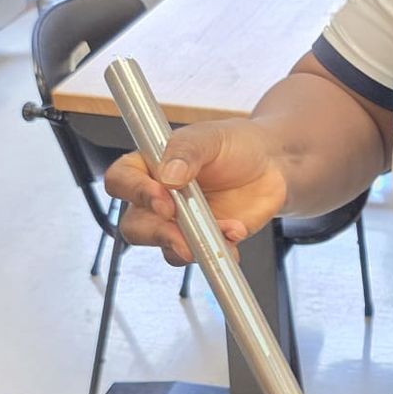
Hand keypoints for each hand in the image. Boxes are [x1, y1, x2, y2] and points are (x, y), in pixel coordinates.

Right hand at [105, 120, 288, 265]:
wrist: (271, 165)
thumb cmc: (234, 144)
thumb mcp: (211, 137)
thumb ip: (187, 151)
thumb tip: (168, 175)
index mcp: (149, 166)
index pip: (121, 180)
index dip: (135, 193)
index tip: (163, 200)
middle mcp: (158, 199)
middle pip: (135, 226)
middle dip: (158, 234)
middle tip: (183, 235)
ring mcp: (180, 224)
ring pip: (167, 248)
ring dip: (194, 245)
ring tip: (226, 229)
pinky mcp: (204, 240)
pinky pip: (202, 256)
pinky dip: (219, 250)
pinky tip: (236, 232)